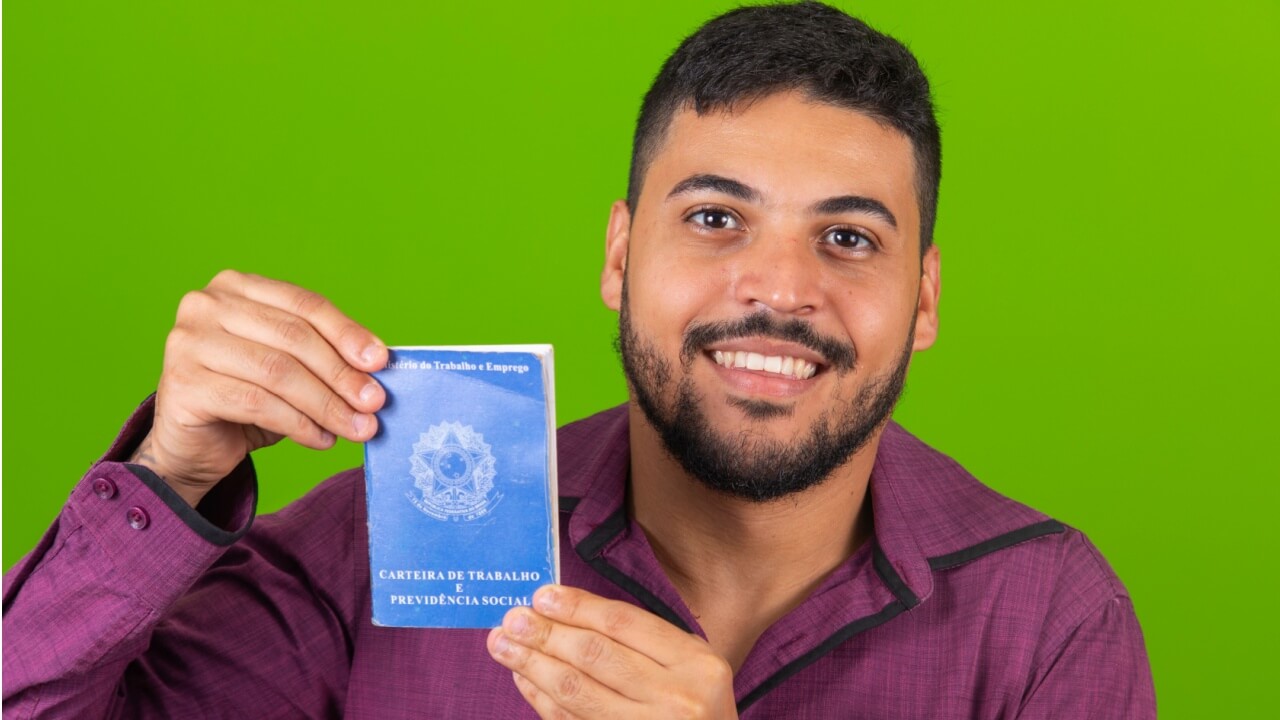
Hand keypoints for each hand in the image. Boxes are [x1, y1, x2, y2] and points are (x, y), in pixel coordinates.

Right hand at [130, 270, 386, 506]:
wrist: (191, 446)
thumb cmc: (245, 401)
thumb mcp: (289, 368)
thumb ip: (323, 356)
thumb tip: (377, 366)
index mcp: (237, 286)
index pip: (304, 304)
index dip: (347, 332)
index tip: (381, 362)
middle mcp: (206, 304)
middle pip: (294, 337)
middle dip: (341, 374)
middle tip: (374, 404)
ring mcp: (188, 342)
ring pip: (278, 372)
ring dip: (326, 404)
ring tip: (357, 428)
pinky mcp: (183, 383)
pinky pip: (256, 403)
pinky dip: (298, 424)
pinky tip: (321, 439)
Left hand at [487, 585, 737, 718]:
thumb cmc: (696, 707)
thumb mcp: (692, 666)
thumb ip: (642, 639)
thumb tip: (566, 611)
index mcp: (695, 663)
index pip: (623, 623)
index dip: (577, 607)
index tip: (542, 596)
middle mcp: (675, 697)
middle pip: (594, 655)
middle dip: (546, 633)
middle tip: (513, 619)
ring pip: (576, 691)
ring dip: (532, 664)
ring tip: (503, 645)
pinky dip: (541, 699)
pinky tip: (524, 679)